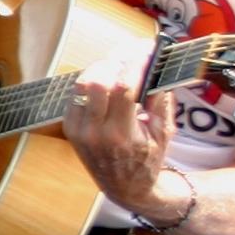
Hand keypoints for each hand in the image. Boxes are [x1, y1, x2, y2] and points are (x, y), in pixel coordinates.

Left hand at [60, 51, 175, 209]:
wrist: (125, 186)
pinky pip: (75, 95)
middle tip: (132, 53)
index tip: (147, 48)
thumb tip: (158, 65)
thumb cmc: (148, 158)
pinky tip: (105, 79)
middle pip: (98, 82)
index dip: (136, 62)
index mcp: (122, 135)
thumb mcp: (164, 131)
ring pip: (82, 85)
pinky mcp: (70, 128)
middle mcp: (96, 133)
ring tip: (119, 64)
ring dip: (101, 68)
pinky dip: (90, 81)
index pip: (125, 88)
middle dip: (117, 61)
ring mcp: (79, 131)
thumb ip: (161, 99)